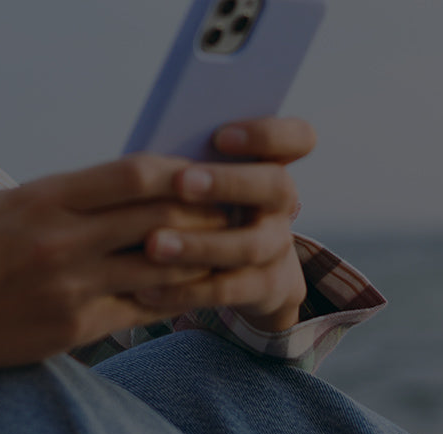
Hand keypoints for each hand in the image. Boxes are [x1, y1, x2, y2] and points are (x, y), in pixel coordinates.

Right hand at [0, 155, 230, 433]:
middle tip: (239, 210)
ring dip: (202, 258)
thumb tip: (136, 182)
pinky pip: (142, 309)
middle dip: (206, 214)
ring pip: (161, 268)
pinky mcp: (74, 328)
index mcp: (44, 198)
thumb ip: (69, 196)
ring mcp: (69, 287)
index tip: (209, 172)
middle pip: (159, 218)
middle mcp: (61, 241)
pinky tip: (194, 290)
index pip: (135, 174)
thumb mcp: (10, 205)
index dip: (183, 173)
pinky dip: (173, 297)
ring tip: (228, 250)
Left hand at [136, 117, 315, 331]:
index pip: (298, 137)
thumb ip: (185, 165)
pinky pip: (230, 290)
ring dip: (200, 244)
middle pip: (277, 185)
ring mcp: (278, 246)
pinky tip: (146, 288)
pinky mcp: (266, 286)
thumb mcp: (198, 183)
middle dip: (228, 182)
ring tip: (153, 244)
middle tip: (181, 182)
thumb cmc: (198, 210)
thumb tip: (143, 158)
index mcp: (268, 164)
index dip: (268, 134)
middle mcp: (281, 203)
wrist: (235, 273)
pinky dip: (186, 289)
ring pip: (250, 245)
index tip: (220, 136)